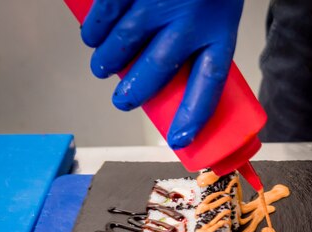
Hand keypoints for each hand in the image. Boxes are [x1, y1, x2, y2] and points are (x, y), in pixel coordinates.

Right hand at [81, 0, 243, 148]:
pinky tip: (92, 38)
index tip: (181, 138)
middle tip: (123, 100)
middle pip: (156, 70)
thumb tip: (173, 78)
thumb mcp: (219, 16)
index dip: (194, 115)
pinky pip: (105, 14)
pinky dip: (94, 30)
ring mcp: (159, 3)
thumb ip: (201, 42)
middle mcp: (190, 22)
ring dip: (108, 62)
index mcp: (219, 33)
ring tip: (103, 69)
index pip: (209, 85)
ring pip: (123, 44)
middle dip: (134, 92)